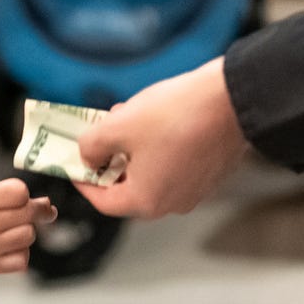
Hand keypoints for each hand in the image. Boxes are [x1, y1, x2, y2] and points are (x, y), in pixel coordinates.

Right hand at [0, 178, 56, 273]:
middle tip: (21, 213)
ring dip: (24, 232)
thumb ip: (9, 196)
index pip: (21, 192)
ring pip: (28, 237)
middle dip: (31, 211)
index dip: (22, 194)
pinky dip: (20, 252)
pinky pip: (22, 260)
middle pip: (29, 215)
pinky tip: (7, 246)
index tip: (16, 198)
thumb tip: (48, 206)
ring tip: (8, 230)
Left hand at [73, 58, 251, 219]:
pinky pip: (174, 167)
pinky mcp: (210, 173)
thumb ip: (90, 146)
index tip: (73, 163)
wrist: (231, 99)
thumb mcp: (117, 126)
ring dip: (134, 152)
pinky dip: (159, 150)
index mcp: (146, 201)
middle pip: (128, 188)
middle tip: (100, 134)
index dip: (82, 181)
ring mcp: (194, 191)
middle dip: (110, 160)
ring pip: (152, 175)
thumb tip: (87, 155)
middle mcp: (172, 204)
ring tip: (128, 119)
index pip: (103, 201)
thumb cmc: (174, 116)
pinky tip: (157, 122)